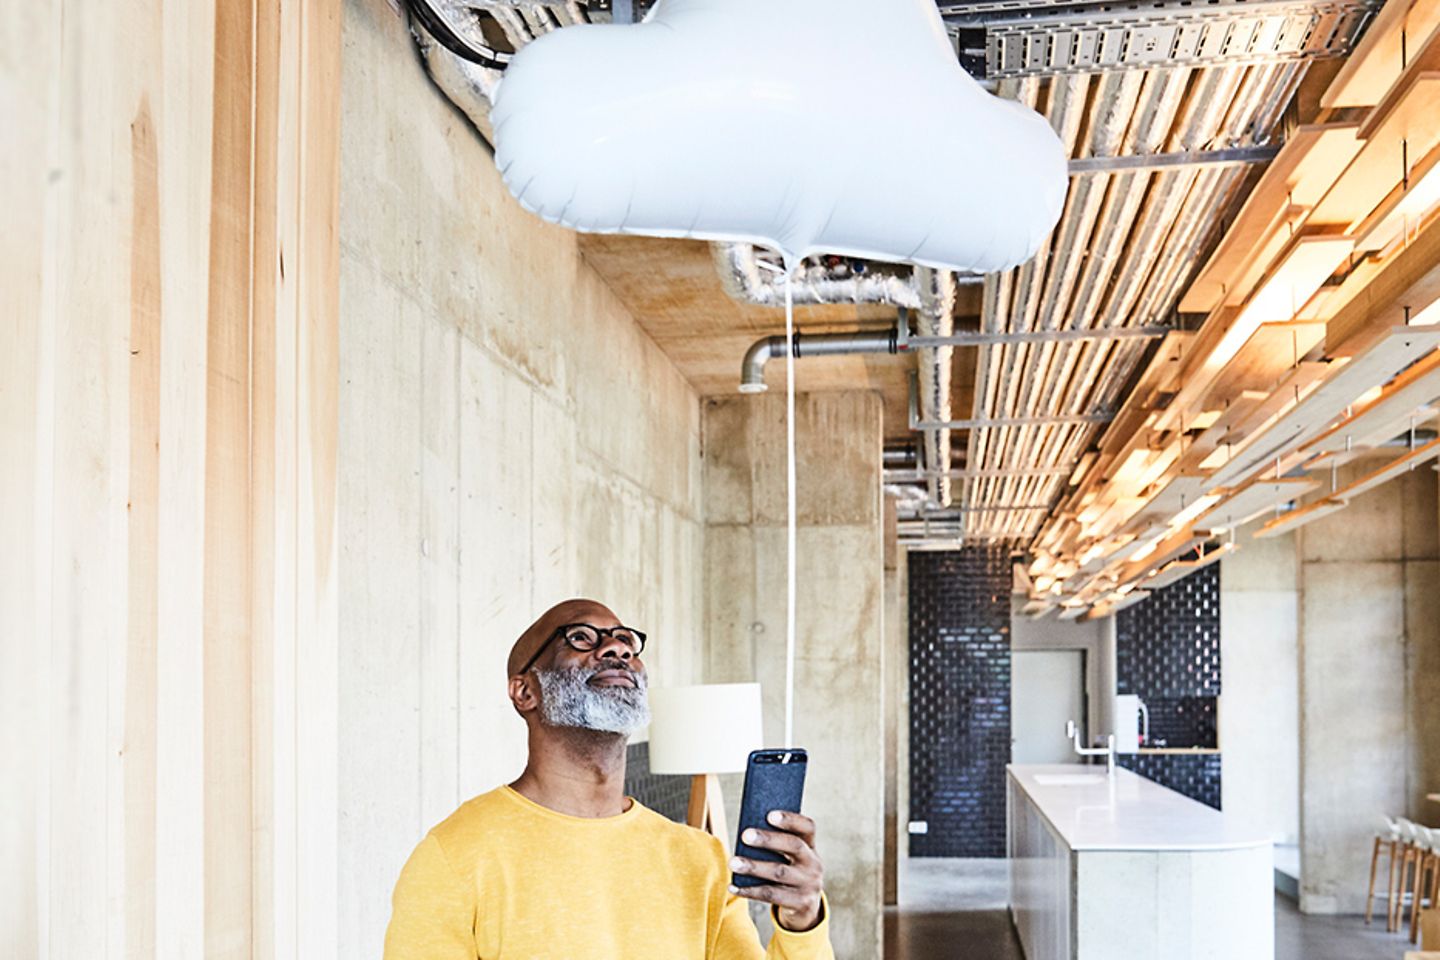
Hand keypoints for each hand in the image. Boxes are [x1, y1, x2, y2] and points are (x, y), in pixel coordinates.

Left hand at [728, 810, 824, 931]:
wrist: (805, 910)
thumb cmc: (788, 873)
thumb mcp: (790, 858)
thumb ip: (775, 845)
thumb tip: (746, 834)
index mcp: (810, 847)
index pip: (807, 827)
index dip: (790, 819)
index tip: (770, 815)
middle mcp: (814, 864)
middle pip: (793, 846)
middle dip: (768, 840)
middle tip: (745, 835)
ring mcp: (809, 885)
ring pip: (779, 872)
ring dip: (753, 867)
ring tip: (732, 862)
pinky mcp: (801, 904)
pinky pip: (771, 895)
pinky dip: (750, 891)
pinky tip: (733, 887)